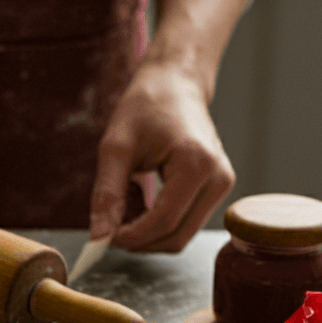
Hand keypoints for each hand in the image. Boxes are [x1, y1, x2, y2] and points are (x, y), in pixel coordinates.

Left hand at [88, 59, 234, 252]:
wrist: (174, 83)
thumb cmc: (145, 106)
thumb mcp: (115, 147)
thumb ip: (107, 194)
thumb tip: (100, 237)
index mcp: (197, 164)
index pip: (162, 222)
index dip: (129, 237)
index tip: (102, 236)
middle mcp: (218, 178)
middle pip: (175, 237)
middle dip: (137, 239)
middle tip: (110, 218)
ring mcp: (221, 185)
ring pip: (179, 235)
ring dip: (145, 230)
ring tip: (127, 195)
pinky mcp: (216, 189)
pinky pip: (183, 222)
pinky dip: (155, 221)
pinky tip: (141, 195)